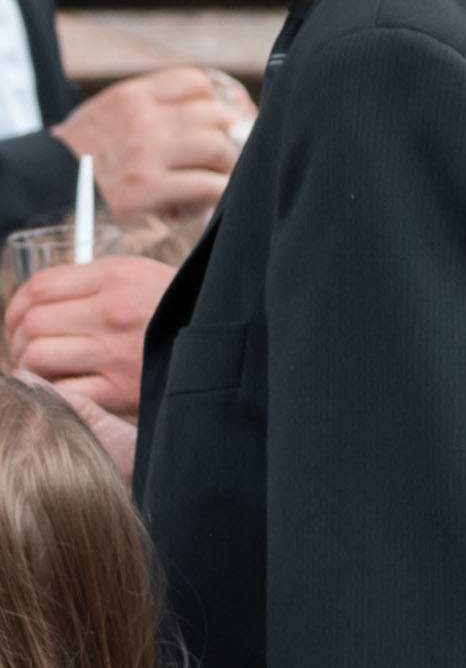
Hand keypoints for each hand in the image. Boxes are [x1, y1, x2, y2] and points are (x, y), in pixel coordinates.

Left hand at [7, 252, 173, 426]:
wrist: (242, 343)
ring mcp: (118, 351)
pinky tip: (63, 389)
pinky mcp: (125, 389)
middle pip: (32, 322)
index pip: (40, 287)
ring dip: (31, 366)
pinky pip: (65, 390)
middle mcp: (116, 310)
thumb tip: (46, 297)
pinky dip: (54, 391)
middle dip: (16, 340)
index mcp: (120, 276)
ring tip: (42, 370)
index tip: (16, 321)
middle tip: (23, 350)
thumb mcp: (150, 278)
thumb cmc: (189, 313)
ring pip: (39, 356)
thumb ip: (101, 281)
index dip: (16, 306)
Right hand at [63, 69, 245, 220]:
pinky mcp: (150, 187)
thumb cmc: (78, 152)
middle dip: (224, 136)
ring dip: (225, 165)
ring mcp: (149, 152)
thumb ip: (145, 106)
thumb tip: (196, 110)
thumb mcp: (105, 112)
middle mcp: (143, 119)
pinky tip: (210, 197)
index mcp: (131, 96)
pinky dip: (217, 192)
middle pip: (214, 115)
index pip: (194, 81)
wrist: (45, 183)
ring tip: (217, 176)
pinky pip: (207, 184)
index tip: (211, 120)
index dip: (210, 102)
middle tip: (219, 154)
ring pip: (217, 147)